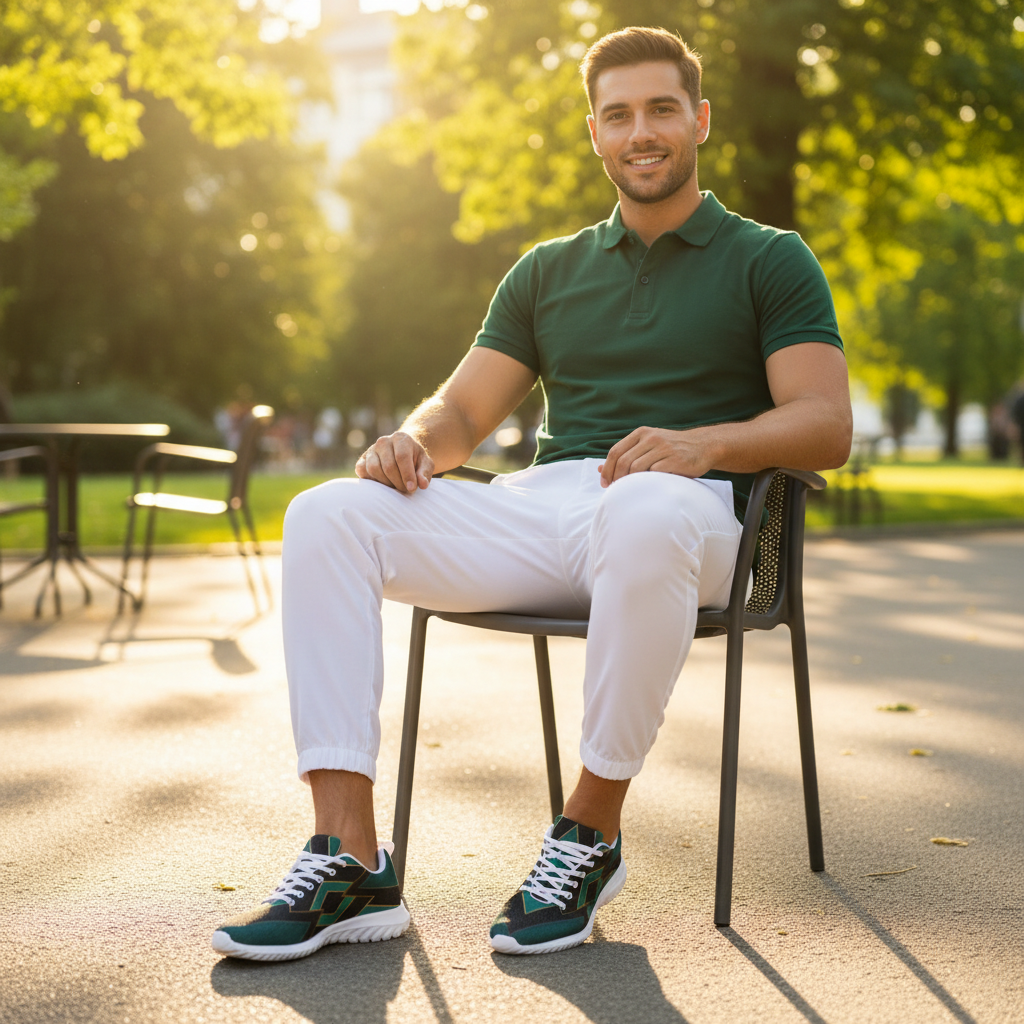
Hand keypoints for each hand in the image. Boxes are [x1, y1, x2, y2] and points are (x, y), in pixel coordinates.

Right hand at [355, 431, 433, 493]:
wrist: (402, 453)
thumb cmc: (415, 460)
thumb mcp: (425, 464)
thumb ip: (425, 473)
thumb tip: (422, 484)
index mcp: (400, 438)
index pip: (402, 457)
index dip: (407, 475)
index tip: (412, 489)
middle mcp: (383, 441)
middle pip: (388, 466)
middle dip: (398, 483)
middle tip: (406, 490)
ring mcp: (371, 450)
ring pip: (374, 470)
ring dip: (386, 484)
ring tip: (396, 487)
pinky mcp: (362, 460)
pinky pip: (363, 472)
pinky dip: (373, 481)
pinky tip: (384, 484)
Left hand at [599, 426, 715, 487]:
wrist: (703, 446)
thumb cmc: (671, 451)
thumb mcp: (648, 447)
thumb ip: (626, 455)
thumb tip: (599, 468)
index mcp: (641, 433)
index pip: (615, 452)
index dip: (607, 469)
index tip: (605, 483)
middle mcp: (651, 438)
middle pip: (623, 461)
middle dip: (616, 478)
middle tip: (616, 490)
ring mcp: (663, 448)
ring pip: (636, 468)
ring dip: (630, 481)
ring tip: (631, 490)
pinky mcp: (675, 459)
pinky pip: (653, 473)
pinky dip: (647, 481)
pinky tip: (648, 487)